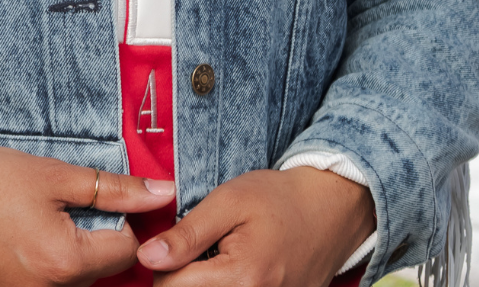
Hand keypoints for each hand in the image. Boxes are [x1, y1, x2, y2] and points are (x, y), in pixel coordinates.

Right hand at [0, 142, 174, 285]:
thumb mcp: (52, 175)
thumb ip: (112, 188)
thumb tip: (163, 192)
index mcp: (66, 263)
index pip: (126, 251)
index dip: (125, 220)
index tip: (108, 198)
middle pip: (100, 271)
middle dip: (97, 238)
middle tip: (71, 205)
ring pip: (73, 283)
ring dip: (71, 255)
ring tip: (44, 220)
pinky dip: (44, 267)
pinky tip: (25, 238)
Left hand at [136, 167, 375, 285]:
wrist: (331, 209)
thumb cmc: (279, 199)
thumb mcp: (229, 202)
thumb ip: (187, 234)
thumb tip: (147, 257)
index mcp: (241, 278)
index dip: (160, 263)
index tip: (167, 243)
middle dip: (180, 278)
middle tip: (189, 251)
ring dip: (202, 283)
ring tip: (212, 259)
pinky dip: (224, 286)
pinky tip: (229, 270)